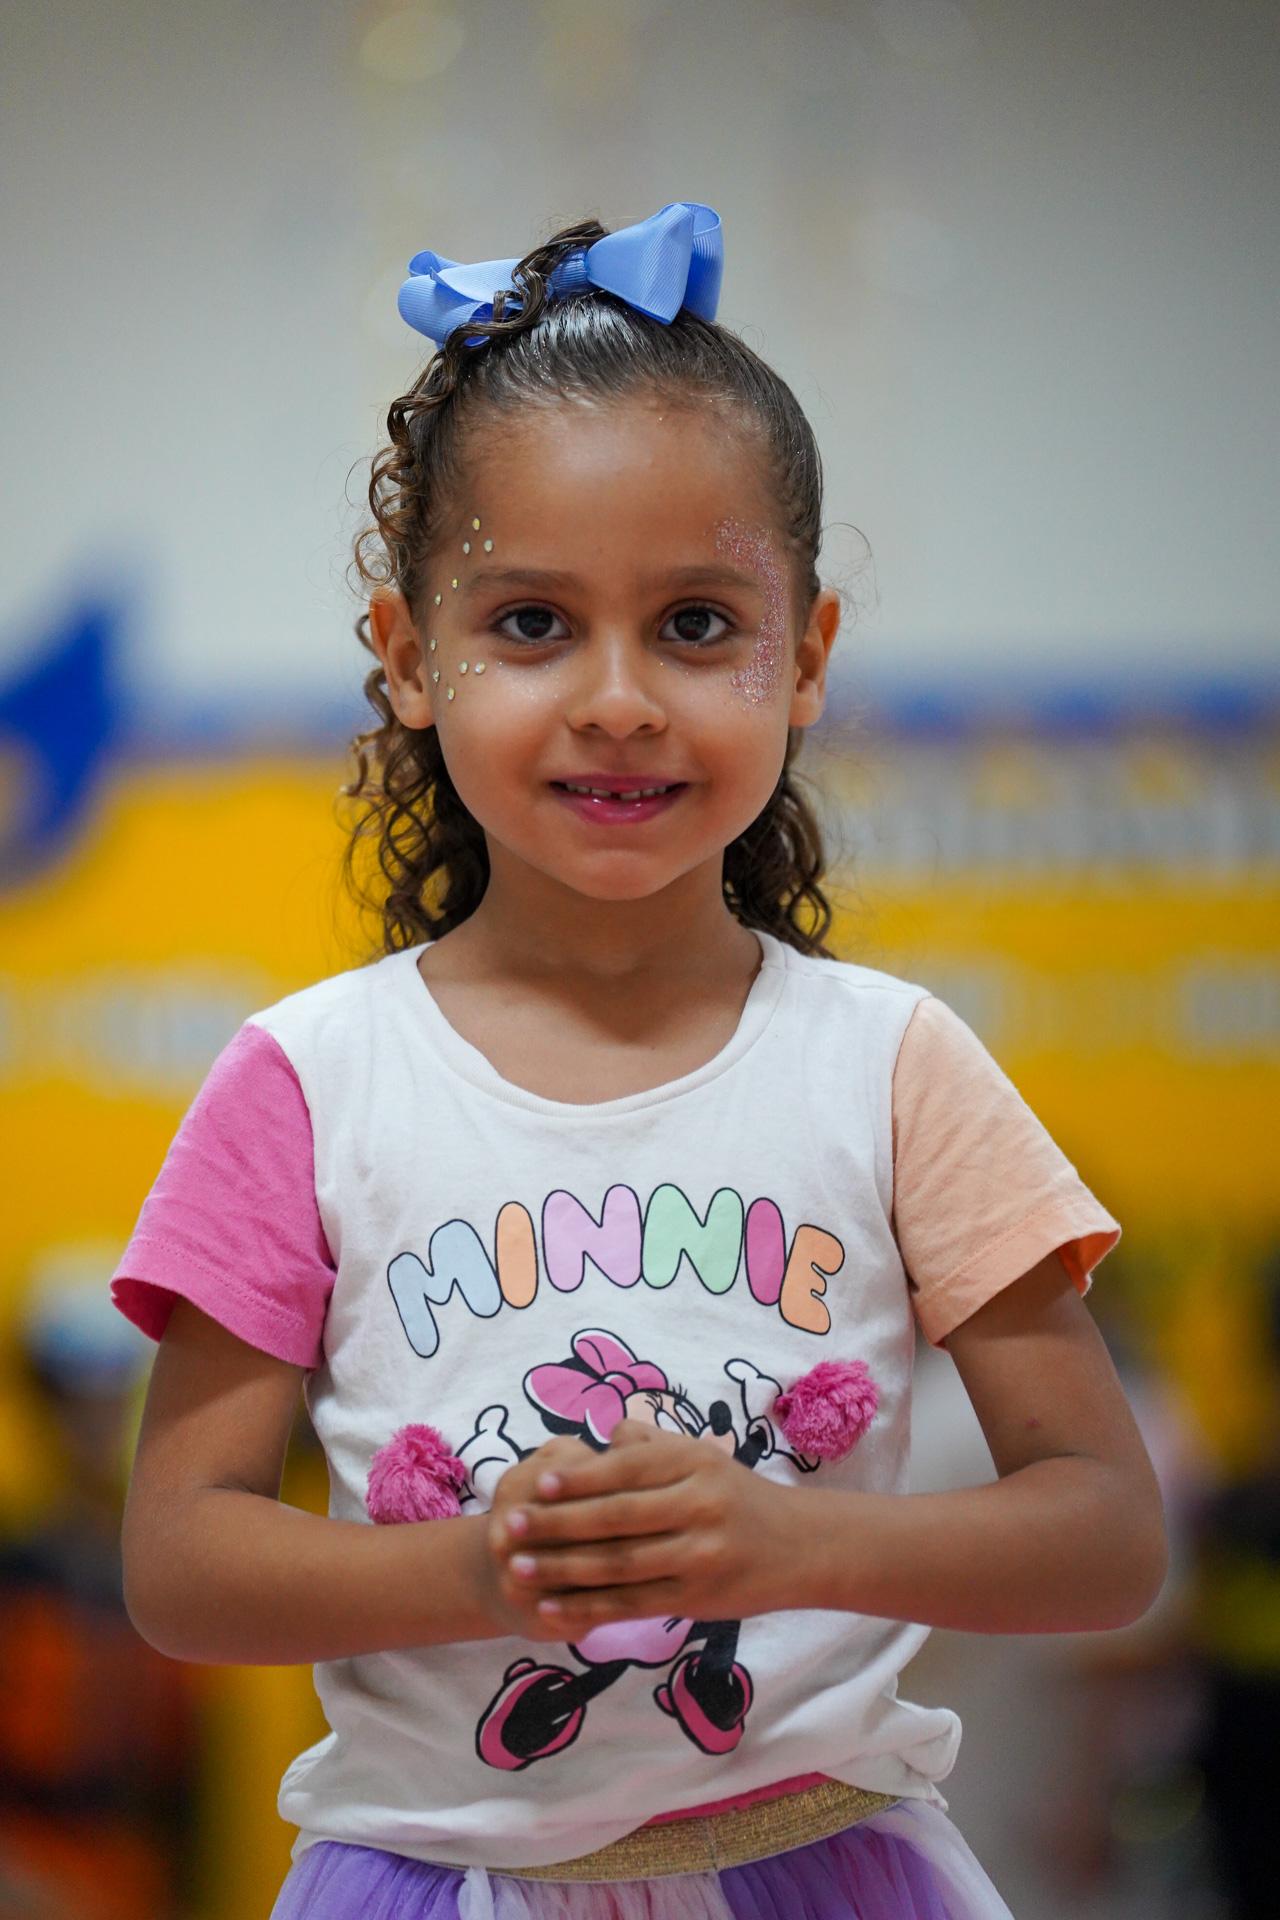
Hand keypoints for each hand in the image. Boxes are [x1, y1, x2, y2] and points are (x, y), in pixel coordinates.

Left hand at [487, 1420, 801, 1637]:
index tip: (536, 1485)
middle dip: (557, 1524)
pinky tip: (554, 1607)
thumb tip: (604, 1435)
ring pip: (618, 1564)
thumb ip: (651, 1446)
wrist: (800, 1547)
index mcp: (694, 1464)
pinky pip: (632, 1604)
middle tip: (510, 1527)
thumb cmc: (738, 1496)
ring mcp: (697, 1557)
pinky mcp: (695, 1599)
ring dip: (562, 1569)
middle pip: (616, 1518)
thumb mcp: (704, 1457)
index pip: (626, 1472)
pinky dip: (588, 1608)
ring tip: (519, 1567)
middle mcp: (697, 1507)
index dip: (578, 1480)